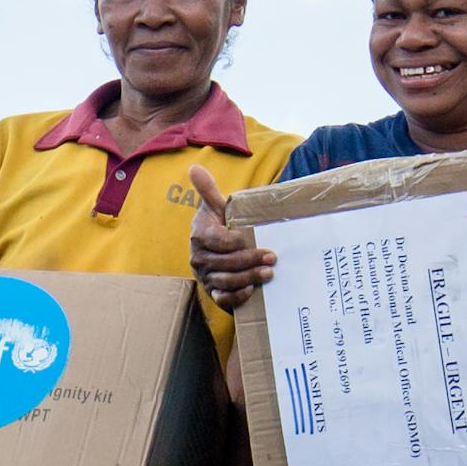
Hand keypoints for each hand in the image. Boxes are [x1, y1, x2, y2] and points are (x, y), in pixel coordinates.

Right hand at [188, 170, 272, 312]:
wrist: (217, 251)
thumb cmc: (219, 226)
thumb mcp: (214, 207)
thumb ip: (207, 189)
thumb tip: (194, 167)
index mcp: (199, 236)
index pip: (219, 241)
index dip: (238, 241)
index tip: (256, 238)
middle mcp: (199, 258)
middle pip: (225, 263)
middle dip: (250, 260)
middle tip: (272, 258)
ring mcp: (205, 277)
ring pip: (226, 281)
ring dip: (248, 278)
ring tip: (269, 273)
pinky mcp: (213, 293)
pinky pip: (222, 299)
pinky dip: (237, 296)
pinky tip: (252, 289)